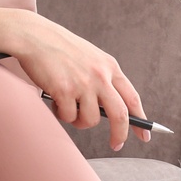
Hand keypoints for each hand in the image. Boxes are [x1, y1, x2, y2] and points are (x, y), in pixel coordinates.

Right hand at [9, 13, 151, 149]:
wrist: (35, 36)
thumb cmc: (60, 49)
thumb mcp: (91, 58)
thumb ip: (103, 80)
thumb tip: (111, 111)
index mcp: (110, 66)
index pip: (132, 98)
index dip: (141, 120)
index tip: (145, 135)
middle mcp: (100, 75)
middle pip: (120, 115)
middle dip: (120, 134)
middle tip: (116, 144)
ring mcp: (83, 83)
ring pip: (90, 120)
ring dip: (78, 120)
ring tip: (67, 105)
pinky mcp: (64, 90)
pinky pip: (67, 117)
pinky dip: (61, 113)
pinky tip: (55, 99)